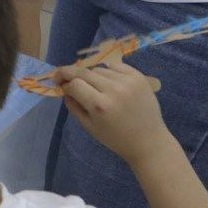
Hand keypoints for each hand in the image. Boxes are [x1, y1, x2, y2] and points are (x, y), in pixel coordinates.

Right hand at [54, 58, 174, 166]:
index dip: (64, 82)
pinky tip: (108, 81)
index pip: (74, 84)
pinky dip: (107, 71)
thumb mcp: (89, 126)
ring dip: (91, 75)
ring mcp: (128, 81)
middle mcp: (113, 90)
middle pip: (84, 72)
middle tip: (63, 76)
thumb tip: (64, 88)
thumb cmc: (116, 138)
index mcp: (100, 106)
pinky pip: (115, 66)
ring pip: (99, 69)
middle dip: (70, 73)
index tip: (59, 84)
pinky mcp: (138, 77)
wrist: (149, 141)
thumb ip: (73, 105)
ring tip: (94, 87)